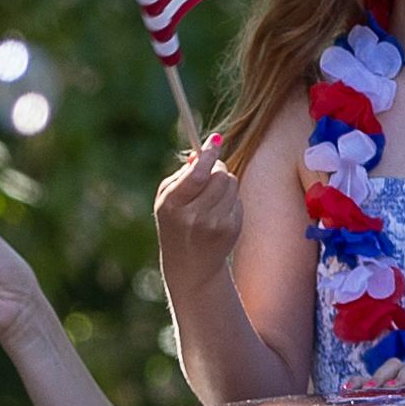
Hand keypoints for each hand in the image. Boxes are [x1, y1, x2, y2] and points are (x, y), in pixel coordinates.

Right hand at [153, 133, 243, 286]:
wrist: (190, 265)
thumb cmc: (175, 223)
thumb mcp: (167, 200)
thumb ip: (181, 175)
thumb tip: (200, 153)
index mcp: (173, 206)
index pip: (198, 173)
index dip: (209, 154)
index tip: (215, 139)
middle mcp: (194, 216)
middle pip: (219, 175)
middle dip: (217, 167)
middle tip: (211, 170)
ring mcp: (215, 225)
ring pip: (231, 183)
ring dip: (224, 183)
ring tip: (212, 196)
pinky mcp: (231, 230)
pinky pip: (237, 199)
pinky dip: (230, 200)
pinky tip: (219, 213)